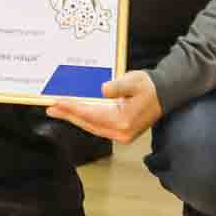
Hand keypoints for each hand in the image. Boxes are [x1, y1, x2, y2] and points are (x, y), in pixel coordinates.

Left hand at [46, 69, 161, 143]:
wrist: (165, 94)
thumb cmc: (149, 86)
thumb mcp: (134, 81)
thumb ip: (118, 86)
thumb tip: (103, 90)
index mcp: (124, 121)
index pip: (92, 114)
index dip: (73, 108)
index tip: (58, 102)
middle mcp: (121, 132)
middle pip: (89, 123)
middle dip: (68, 115)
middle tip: (50, 108)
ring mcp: (121, 134)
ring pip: (91, 126)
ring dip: (74, 118)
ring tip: (57, 110)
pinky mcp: (121, 132)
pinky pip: (97, 126)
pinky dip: (84, 119)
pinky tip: (74, 113)